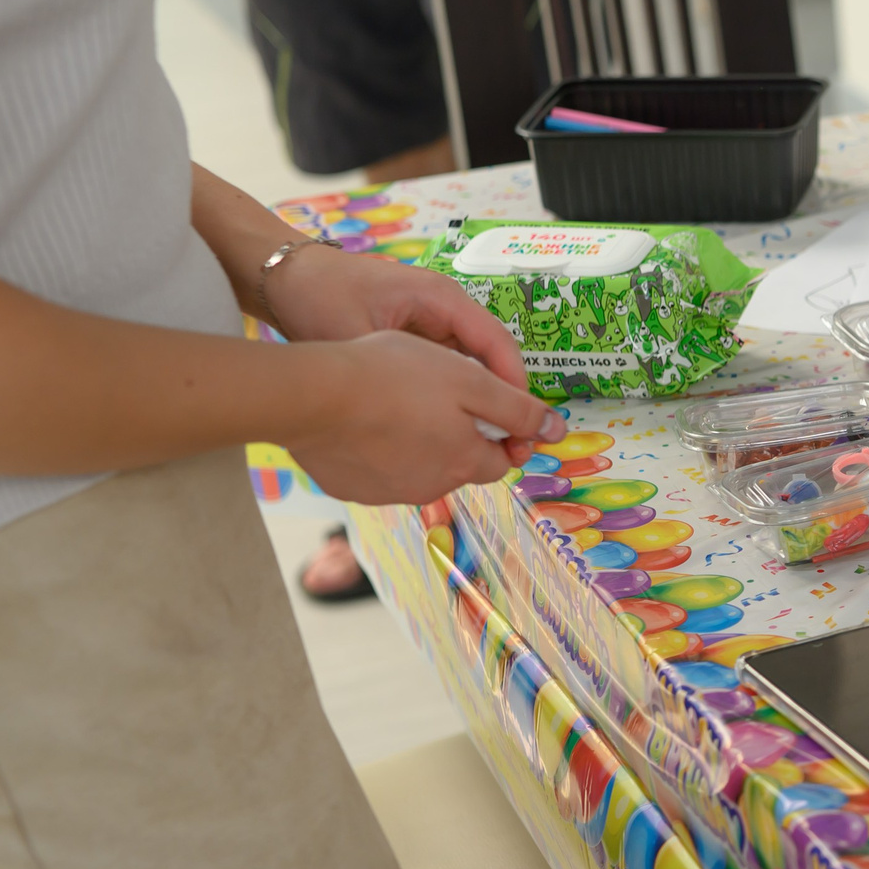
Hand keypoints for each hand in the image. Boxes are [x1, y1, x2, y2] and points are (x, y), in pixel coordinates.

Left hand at [264, 247, 544, 467]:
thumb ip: (393, 373)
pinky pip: (450, 369)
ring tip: (491, 442)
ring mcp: (431, 323)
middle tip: (514, 442)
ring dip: (483, 401)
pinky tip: (456, 427)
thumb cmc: (321, 297)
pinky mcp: (417, 336)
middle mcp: (445, 309)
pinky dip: (458, 397)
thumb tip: (427, 415)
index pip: (495, 341)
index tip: (521, 422)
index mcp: (441, 298)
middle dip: (505, 398)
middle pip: (491, 356)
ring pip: (473, 366)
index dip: (513, 383)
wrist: (286, 277)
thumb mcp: (356, 336)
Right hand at [282, 332, 564, 505]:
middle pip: (459, 464)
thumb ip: (517, 410)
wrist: (310, 394)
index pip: (500, 459)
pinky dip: (378, 449)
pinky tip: (363, 420)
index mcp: (464, 463)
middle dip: (457, 435)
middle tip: (433, 392)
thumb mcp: (469, 381)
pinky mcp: (349, 488)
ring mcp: (386, 492)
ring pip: (418, 468)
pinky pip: (376, 470)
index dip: (499, 432)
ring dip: (418, 442)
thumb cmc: (393, 376)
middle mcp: (430, 488)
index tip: (484, 404)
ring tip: (395, 400)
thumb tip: (557, 432)